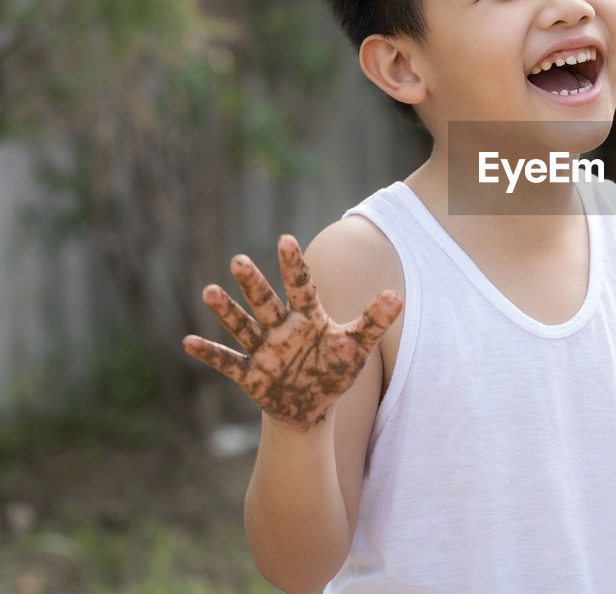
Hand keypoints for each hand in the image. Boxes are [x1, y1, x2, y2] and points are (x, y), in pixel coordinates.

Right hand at [182, 235, 402, 427]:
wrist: (313, 406)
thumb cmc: (334, 369)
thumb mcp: (358, 347)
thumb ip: (374, 321)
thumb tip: (396, 296)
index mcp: (308, 317)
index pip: (301, 285)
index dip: (294, 265)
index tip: (286, 239)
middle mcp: (282, 328)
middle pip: (266, 302)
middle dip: (254, 284)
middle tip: (239, 260)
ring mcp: (264, 350)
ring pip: (243, 326)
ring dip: (227, 311)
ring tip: (210, 291)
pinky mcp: (251, 374)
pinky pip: (228, 362)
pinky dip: (211, 354)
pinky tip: (189, 342)